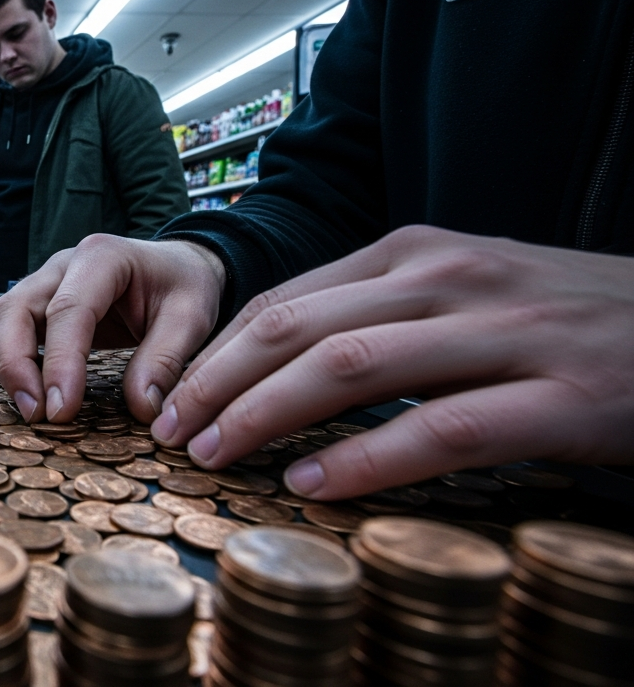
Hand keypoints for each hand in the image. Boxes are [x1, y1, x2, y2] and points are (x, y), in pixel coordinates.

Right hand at [0, 234, 225, 425]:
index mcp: (102, 257)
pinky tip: (32, 393)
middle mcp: (63, 264)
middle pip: (15, 310)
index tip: (62, 410)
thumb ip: (165, 361)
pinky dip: (11, 361)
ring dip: (7, 366)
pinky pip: (8, 329)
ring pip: (1, 319)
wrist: (176, 268)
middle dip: (16, 365)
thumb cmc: (183, 287)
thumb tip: (140, 409)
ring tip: (32, 410)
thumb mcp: (191, 318)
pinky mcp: (38, 303)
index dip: (60, 362)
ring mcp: (44, 281)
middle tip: (37, 414)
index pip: (68, 310)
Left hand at [157, 225, 633, 499]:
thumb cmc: (565, 317)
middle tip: (171, 433)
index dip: (217, 353)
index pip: (286, 300)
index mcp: (419, 253)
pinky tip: (313, 483)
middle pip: (297, 327)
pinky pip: (442, 427)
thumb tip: (282, 361)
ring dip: (266, 415)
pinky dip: (367, 458)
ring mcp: (505, 332)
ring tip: (215, 455)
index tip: (174, 399)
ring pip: (351, 367)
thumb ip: (381, 313)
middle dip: (219, 382)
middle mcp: (449, 278)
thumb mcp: (465, 291)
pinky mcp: (560, 396)